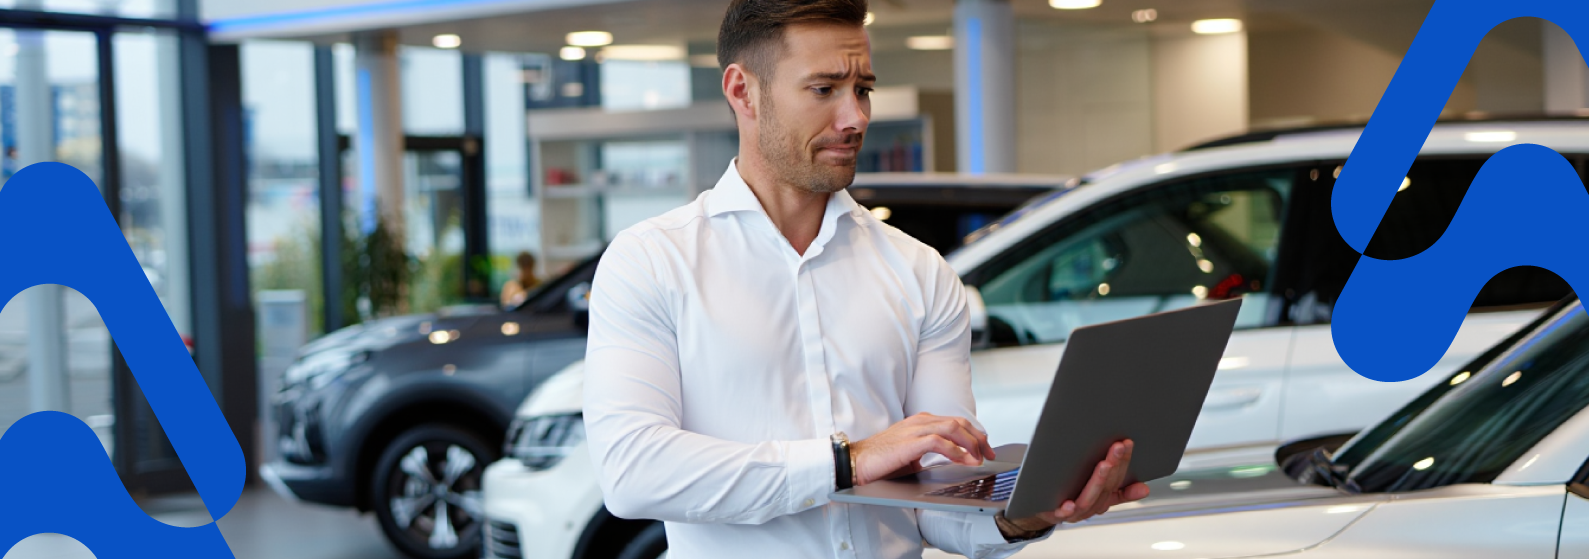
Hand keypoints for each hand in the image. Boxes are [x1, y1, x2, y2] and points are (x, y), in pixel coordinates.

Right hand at [850, 412, 996, 485]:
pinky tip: (962, 460)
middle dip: (979, 438)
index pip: (956, 422)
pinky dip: (954, 451)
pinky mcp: (909, 442)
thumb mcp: (912, 455)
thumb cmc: (882, 460)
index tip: (986, 450)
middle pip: (959, 423)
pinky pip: (938, 442)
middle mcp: (920, 421)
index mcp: (921, 422)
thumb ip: (931, 452)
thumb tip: (954, 461)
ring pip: (952, 428)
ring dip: (970, 444)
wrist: (856, 461)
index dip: (975, 435)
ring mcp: (914, 430)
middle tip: (990, 454)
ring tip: (979, 459)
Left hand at [999, 440, 1149, 534]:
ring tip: (1103, 465)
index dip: (1124, 461)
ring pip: (1088, 500)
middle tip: (1117, 447)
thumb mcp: (1099, 492)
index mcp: (1102, 499)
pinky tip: (1069, 503)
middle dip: (1114, 466)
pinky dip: (1067, 509)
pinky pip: (1062, 514)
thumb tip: (1144, 489)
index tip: (1127, 443)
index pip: (1117, 479)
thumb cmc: (1071, 495)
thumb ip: (1121, 491)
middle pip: (1105, 487)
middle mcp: (1090, 506)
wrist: (1041, 508)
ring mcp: (1073, 512)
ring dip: (1097, 482)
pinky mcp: (1054, 514)